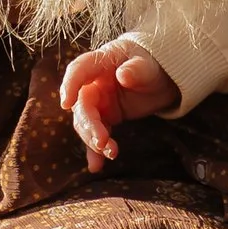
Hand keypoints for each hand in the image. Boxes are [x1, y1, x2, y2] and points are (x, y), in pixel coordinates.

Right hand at [59, 37, 179, 168]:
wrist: (162, 77)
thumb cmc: (152, 65)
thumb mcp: (149, 66)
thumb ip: (136, 69)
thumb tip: (123, 75)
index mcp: (100, 62)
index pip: (78, 70)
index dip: (70, 85)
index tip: (66, 104)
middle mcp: (93, 82)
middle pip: (82, 104)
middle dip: (89, 125)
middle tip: (101, 142)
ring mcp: (98, 101)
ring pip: (86, 122)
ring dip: (94, 139)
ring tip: (110, 153)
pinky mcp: (105, 116)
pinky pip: (96, 133)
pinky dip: (96, 150)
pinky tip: (96, 166)